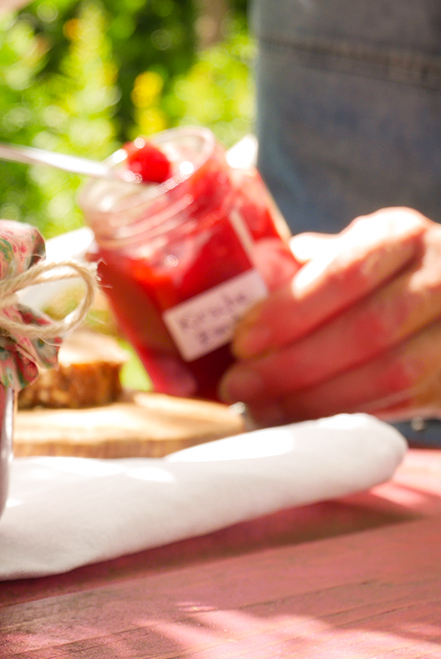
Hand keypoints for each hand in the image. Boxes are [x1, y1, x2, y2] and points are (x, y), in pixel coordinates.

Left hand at [219, 207, 440, 425]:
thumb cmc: (378, 274)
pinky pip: (399, 403)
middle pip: (366, 329)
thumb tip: (241, 290)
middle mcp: (438, 278)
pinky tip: (300, 421)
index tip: (242, 342)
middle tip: (239, 386)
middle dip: (293, 366)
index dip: (290, 312)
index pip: (343, 274)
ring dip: (315, 400)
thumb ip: (301, 270)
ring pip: (388, 374)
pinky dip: (343, 414)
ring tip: (262, 410)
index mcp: (399, 237)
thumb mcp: (349, 252)